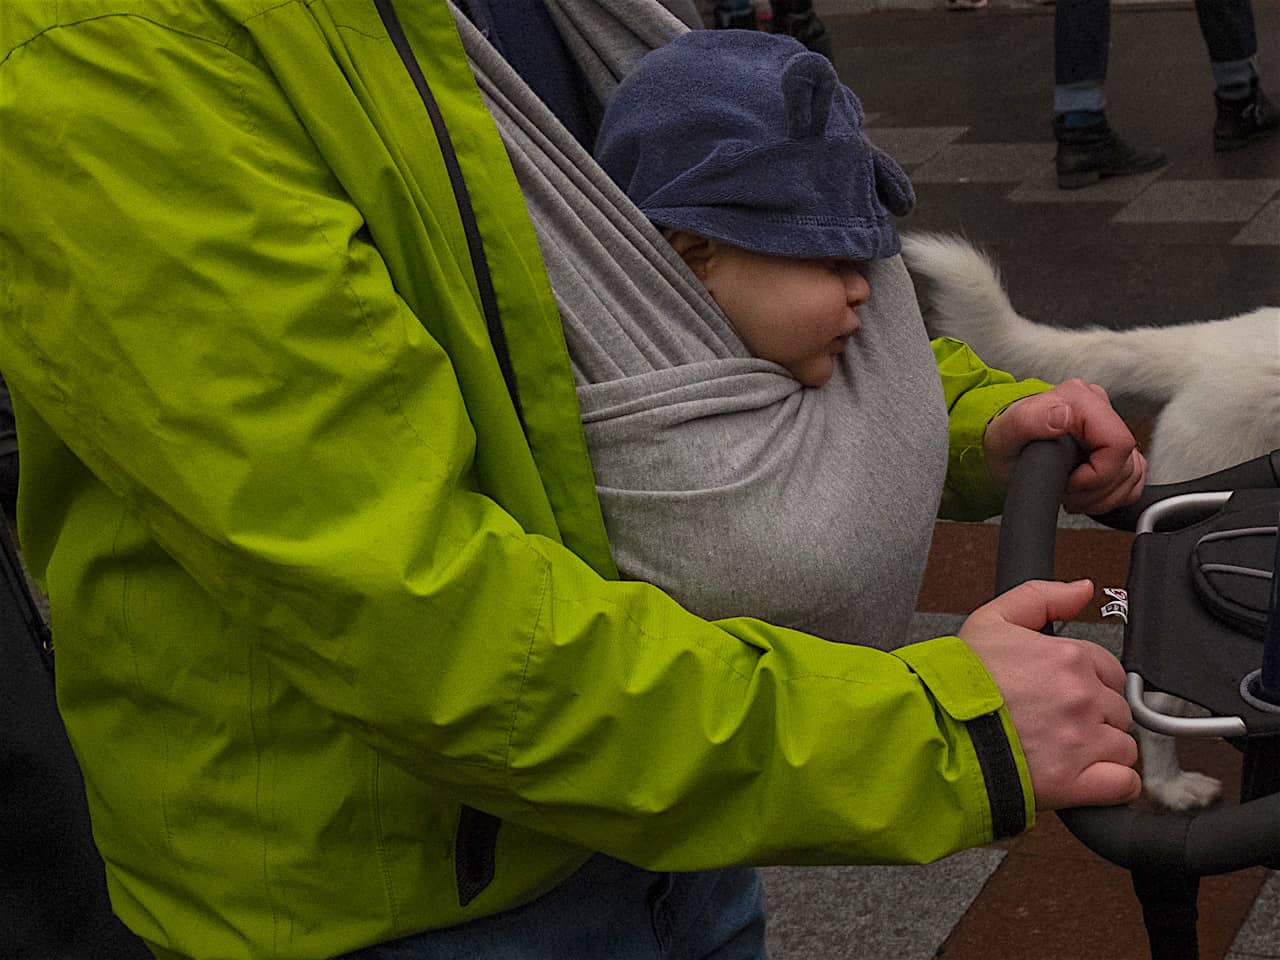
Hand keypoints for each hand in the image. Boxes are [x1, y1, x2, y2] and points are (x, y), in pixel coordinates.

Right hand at [960, 579, 1139, 809]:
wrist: (935, 731)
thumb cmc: (956, 681)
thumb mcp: (990, 621)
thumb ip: (1041, 597)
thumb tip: (1083, 589)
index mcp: (1068, 658)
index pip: (1110, 670)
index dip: (1090, 682)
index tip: (1067, 694)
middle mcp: (1082, 697)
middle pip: (1118, 709)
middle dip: (1096, 716)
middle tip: (1059, 723)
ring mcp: (1083, 741)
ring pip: (1124, 746)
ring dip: (1103, 750)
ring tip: (1064, 751)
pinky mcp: (1077, 782)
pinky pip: (1124, 784)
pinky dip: (1114, 784)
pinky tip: (1089, 777)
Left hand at [983, 379, 1146, 514]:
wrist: (1003, 451)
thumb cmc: (1004, 442)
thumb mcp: (1006, 434)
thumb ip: (1029, 420)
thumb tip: (1061, 416)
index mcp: (1080, 400)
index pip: (1118, 443)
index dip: (1098, 474)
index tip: (1070, 483)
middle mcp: (1098, 409)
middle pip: (1127, 463)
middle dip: (1096, 489)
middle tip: (1066, 491)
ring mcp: (1107, 429)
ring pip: (1132, 474)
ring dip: (1102, 495)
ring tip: (1071, 492)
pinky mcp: (1112, 448)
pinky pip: (1132, 479)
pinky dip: (1110, 494)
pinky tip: (1085, 492)